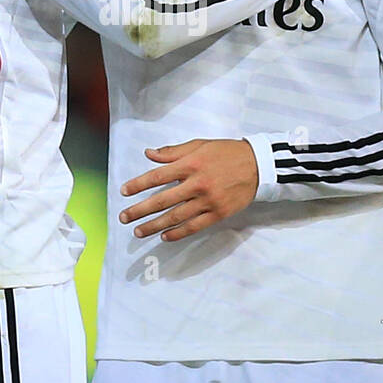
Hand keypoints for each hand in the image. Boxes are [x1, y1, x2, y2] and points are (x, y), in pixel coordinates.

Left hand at [119, 138, 258, 241]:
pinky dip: (178, 233)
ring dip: (154, 226)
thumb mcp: (199, 145)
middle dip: (140, 210)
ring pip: (176, 216)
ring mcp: (208, 201)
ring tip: (138, 232)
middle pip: (162, 200)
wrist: (258, 165)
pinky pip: (194, 226)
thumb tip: (148, 154)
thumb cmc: (226, 152)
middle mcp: (197, 184)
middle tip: (124, 217)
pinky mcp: (218, 213)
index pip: (157, 176)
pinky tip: (165, 236)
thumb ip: (173, 152)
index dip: (138, 184)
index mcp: (190, 164)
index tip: (124, 191)